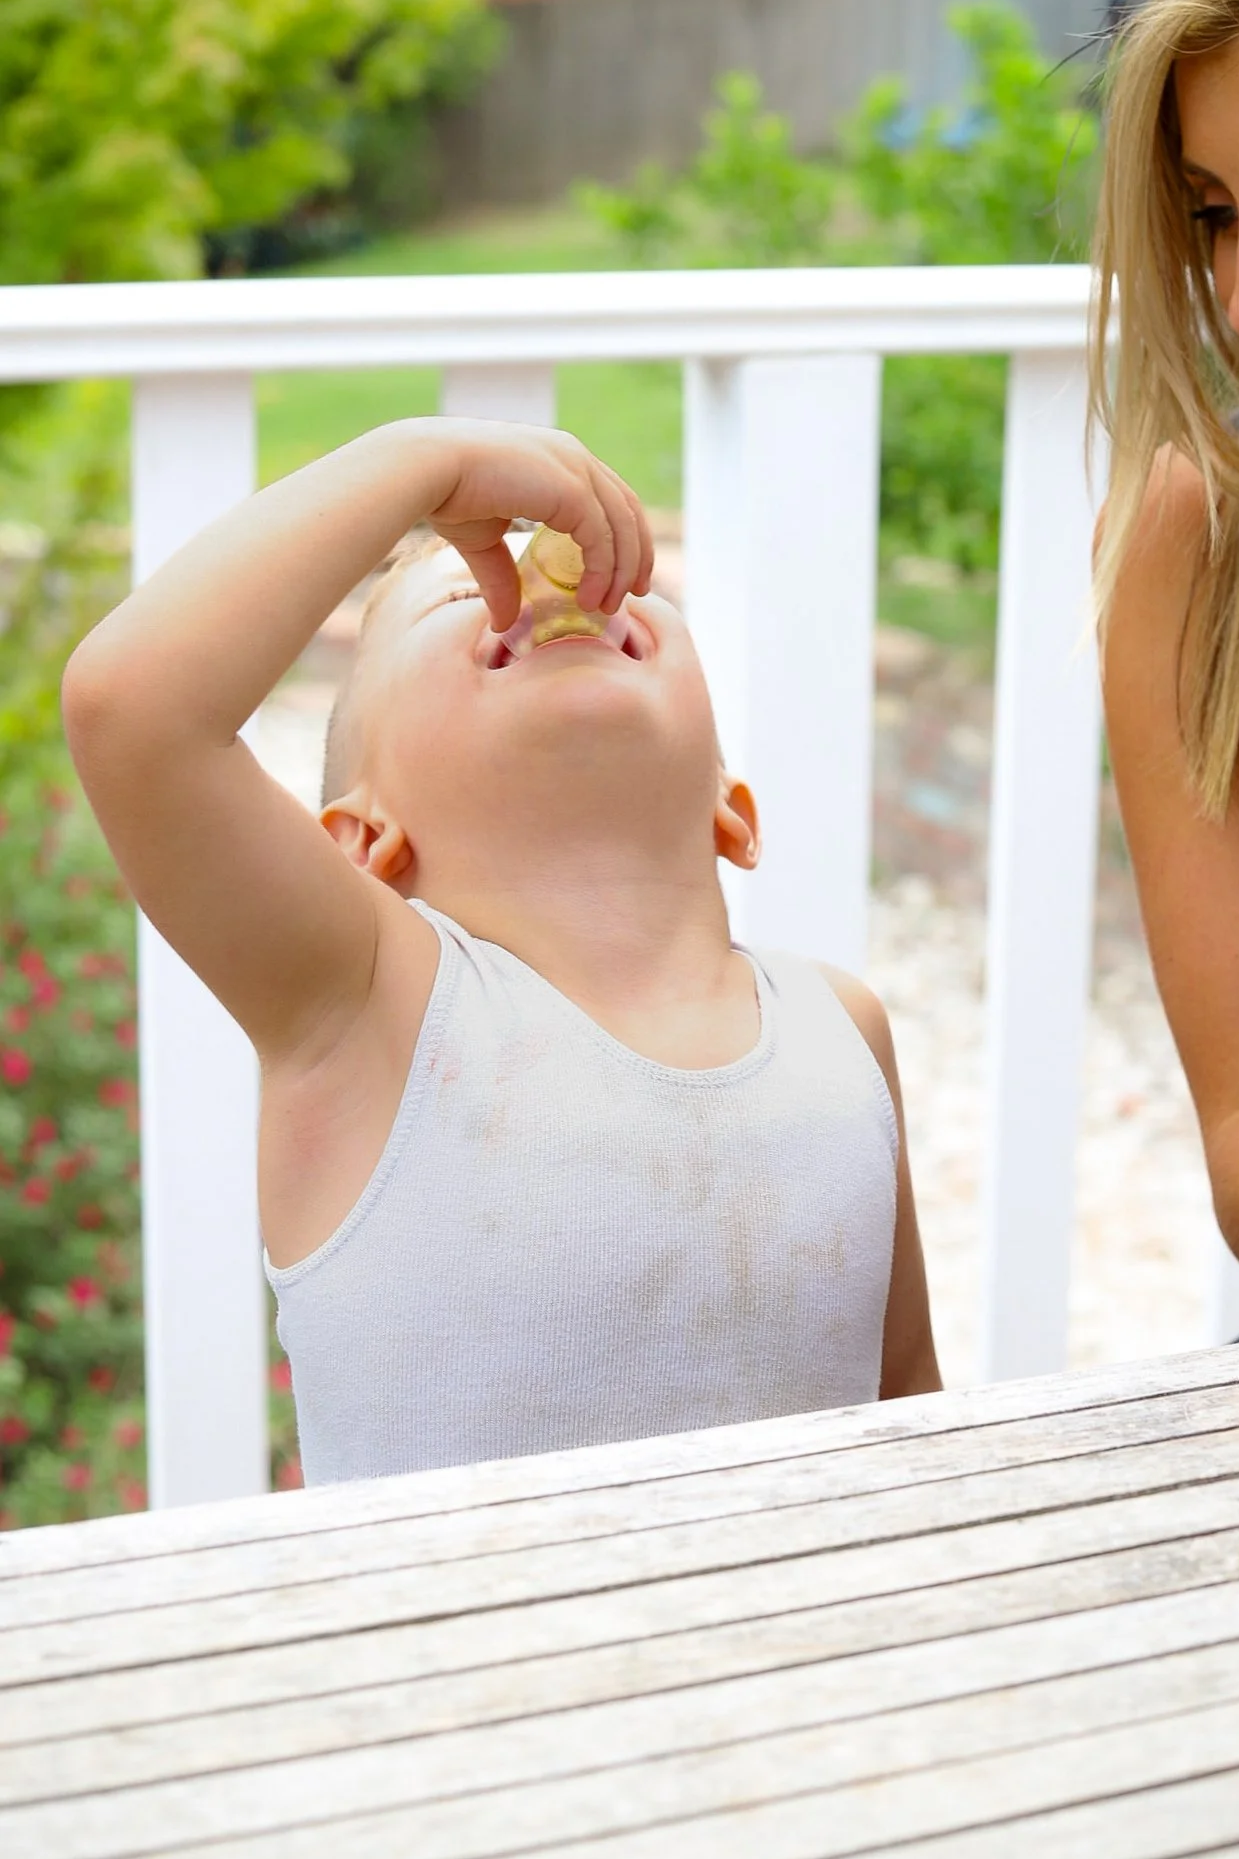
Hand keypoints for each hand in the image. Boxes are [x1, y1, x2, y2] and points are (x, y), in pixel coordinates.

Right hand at [416, 419, 654, 628]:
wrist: (426, 469)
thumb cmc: (447, 494)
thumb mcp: (484, 543)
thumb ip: (503, 578)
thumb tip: (504, 623)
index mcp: (560, 459)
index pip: (611, 498)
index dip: (624, 537)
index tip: (624, 575)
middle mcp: (575, 457)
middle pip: (629, 509)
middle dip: (638, 554)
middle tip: (636, 593)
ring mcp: (576, 468)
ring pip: (623, 526)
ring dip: (622, 571)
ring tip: (609, 606)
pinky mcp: (571, 488)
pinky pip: (603, 537)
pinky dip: (604, 572)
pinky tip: (590, 598)